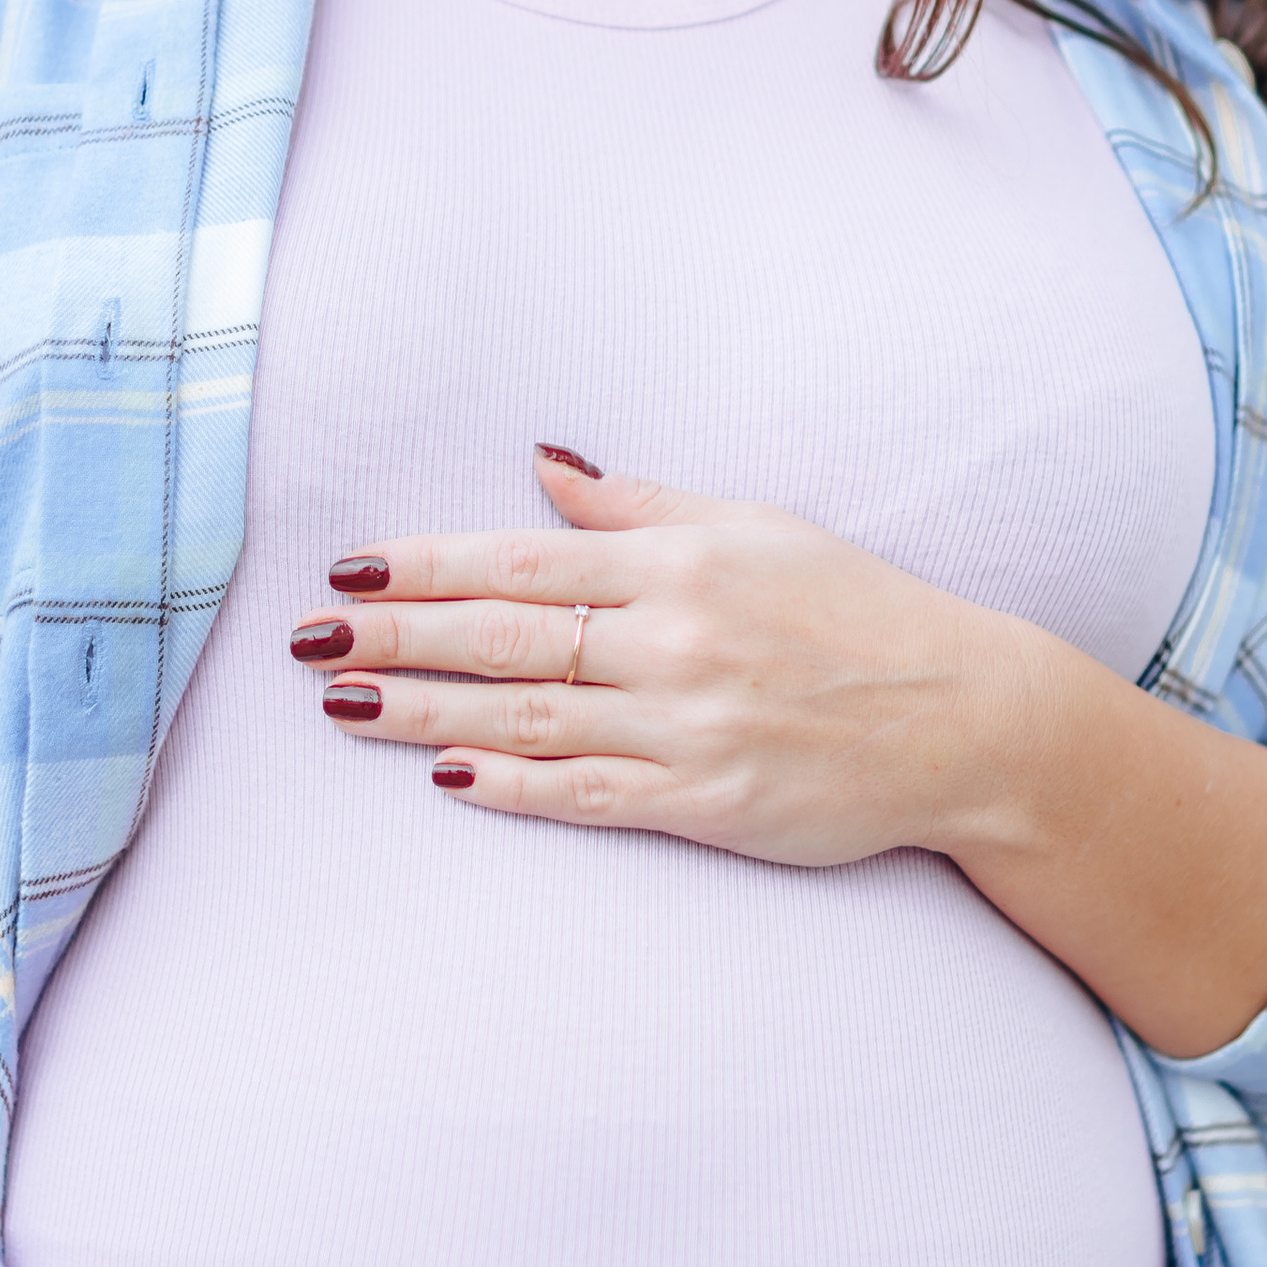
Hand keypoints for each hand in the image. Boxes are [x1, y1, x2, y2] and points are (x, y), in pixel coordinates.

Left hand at [291, 445, 1003, 865]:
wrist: (964, 718)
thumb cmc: (858, 611)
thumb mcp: (756, 527)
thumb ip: (640, 504)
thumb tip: (544, 462)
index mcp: (680, 562)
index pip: (521, 558)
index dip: (424, 565)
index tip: (346, 572)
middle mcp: (675, 638)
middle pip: (505, 636)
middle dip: (394, 639)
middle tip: (302, 643)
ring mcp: (689, 726)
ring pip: (529, 717)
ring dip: (424, 714)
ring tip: (341, 708)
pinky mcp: (709, 803)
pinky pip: (590, 794)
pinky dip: (516, 786)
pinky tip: (446, 779)